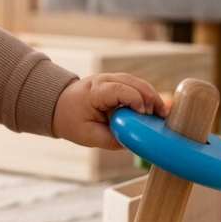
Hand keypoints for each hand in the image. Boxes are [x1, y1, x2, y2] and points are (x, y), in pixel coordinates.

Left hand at [51, 73, 168, 150]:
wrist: (59, 107)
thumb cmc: (72, 121)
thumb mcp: (89, 136)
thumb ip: (111, 140)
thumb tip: (135, 143)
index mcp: (94, 91)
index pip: (120, 90)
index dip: (136, 100)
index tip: (144, 115)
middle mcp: (104, 80)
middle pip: (133, 82)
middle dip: (149, 97)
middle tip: (161, 116)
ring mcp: (110, 79)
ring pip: (137, 82)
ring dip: (151, 96)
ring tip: (161, 113)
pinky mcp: (116, 82)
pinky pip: (135, 85)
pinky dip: (146, 95)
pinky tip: (154, 109)